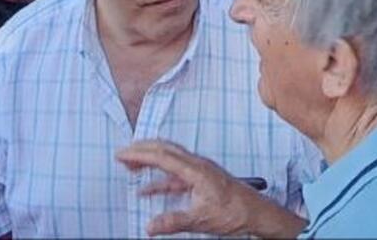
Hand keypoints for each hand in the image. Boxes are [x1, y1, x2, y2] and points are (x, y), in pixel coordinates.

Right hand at [115, 140, 293, 238]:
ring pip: (169, 158)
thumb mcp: (201, 220)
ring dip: (149, 160)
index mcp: (196, 169)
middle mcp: (197, 164)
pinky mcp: (201, 179)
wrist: (256, 212)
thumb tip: (150, 226)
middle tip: (121, 155)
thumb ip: (174, 222)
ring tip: (131, 166)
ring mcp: (199, 170)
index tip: (121, 154)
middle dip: (141, 150)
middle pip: (164, 149)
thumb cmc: (235, 212)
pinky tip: (147, 189)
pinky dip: (159, 179)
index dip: (139, 154)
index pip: (161, 156)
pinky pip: (175, 174)